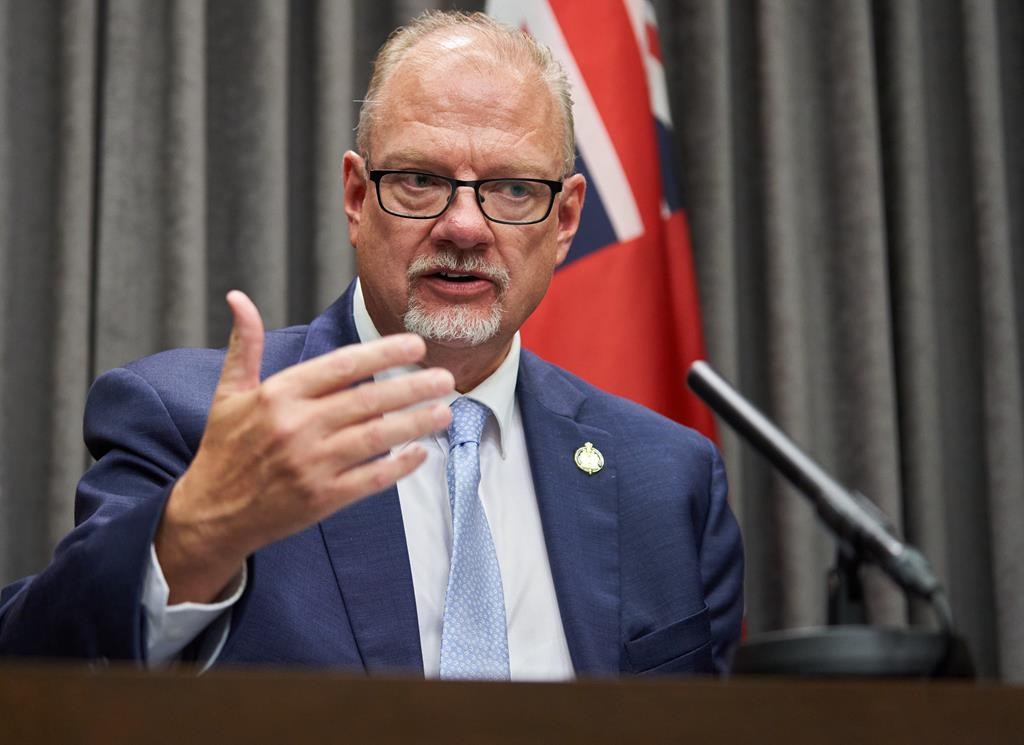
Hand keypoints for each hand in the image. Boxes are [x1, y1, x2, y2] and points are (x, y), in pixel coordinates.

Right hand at [155, 291, 453, 603]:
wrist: (211, 513)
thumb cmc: (224, 448)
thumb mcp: (228, 393)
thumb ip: (244, 345)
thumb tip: (238, 298)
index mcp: (278, 395)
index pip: (342, 366)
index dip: (383, 353)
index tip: (415, 346)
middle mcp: (297, 427)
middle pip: (369, 401)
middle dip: (413, 387)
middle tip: (447, 378)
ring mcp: (311, 465)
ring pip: (377, 438)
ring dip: (416, 423)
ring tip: (445, 410)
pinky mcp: (322, 499)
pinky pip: (371, 479)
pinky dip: (399, 466)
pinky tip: (421, 452)